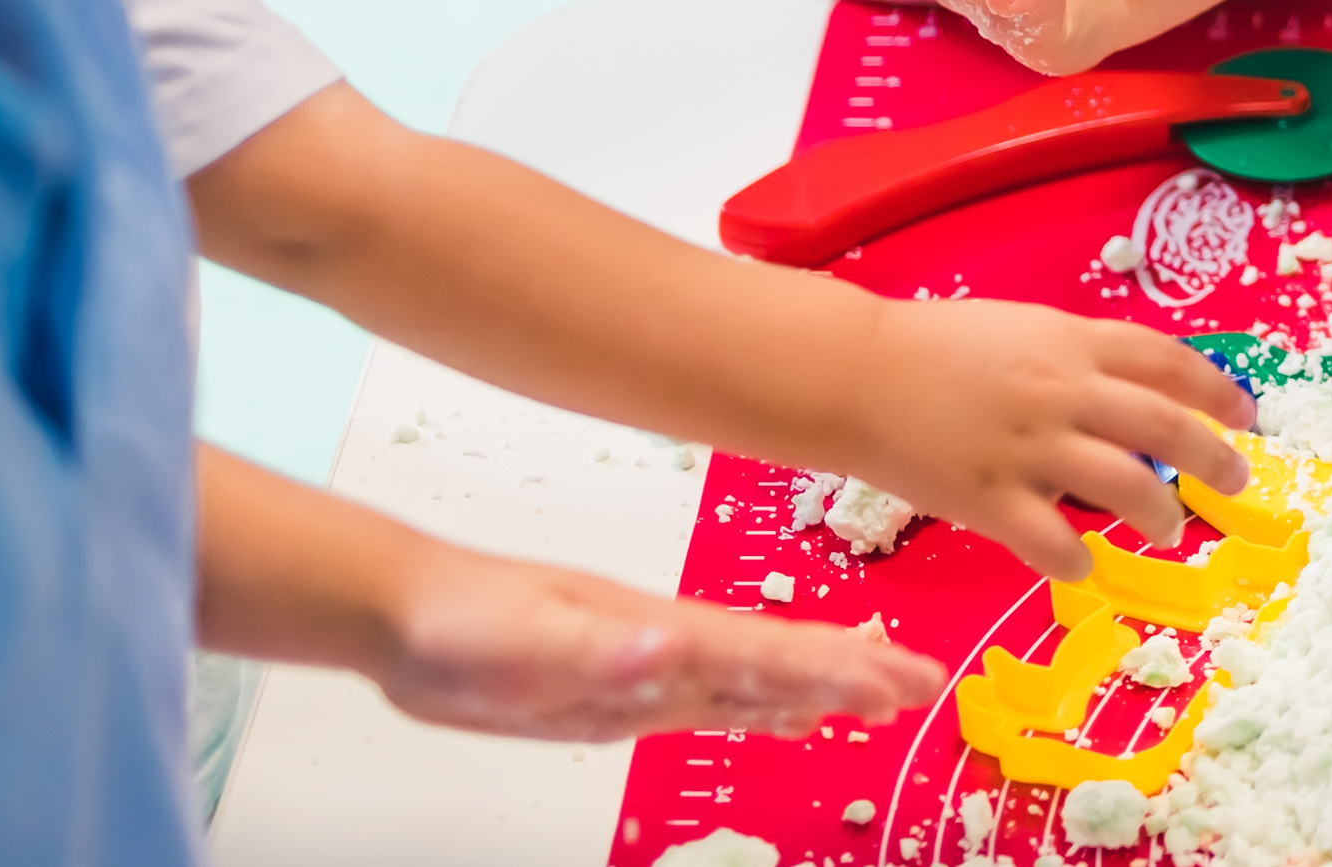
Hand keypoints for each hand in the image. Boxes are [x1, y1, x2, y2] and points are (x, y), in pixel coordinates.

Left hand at [370, 540, 944, 740]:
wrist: (407, 616)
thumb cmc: (461, 622)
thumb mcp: (526, 640)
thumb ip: (599, 645)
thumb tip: (668, 643)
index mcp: (662, 630)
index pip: (770, 649)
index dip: (840, 667)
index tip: (903, 677)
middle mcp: (669, 646)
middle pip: (780, 660)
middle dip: (854, 672)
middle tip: (924, 687)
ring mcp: (649, 669)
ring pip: (754, 683)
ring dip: (820, 690)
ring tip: (879, 699)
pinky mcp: (621, 695)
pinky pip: (714, 703)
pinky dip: (762, 708)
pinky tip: (785, 715)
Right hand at [834, 299, 1262, 581]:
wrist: (857, 374)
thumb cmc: (939, 348)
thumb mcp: (1026, 329)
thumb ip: (1081, 358)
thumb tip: (1140, 394)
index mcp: (1074, 343)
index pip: (1170, 363)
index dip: (1219, 391)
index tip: (1247, 415)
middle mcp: (1063, 392)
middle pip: (1167, 428)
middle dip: (1216, 459)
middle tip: (1237, 482)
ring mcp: (1028, 448)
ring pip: (1125, 488)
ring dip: (1160, 515)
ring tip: (1169, 530)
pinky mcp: (989, 498)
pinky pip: (1052, 542)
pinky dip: (1078, 561)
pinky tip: (1085, 566)